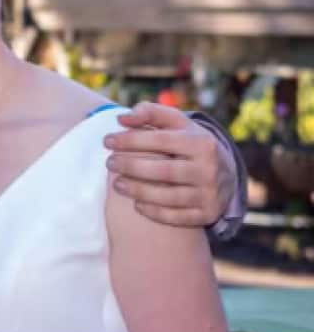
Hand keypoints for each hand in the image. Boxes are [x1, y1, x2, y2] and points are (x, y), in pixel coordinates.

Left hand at [104, 102, 234, 227]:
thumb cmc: (188, 142)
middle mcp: (209, 169)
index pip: (160, 140)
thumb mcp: (176, 123)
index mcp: (201, 143)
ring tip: (117, 184)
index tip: (107, 141)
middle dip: (131, 167)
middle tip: (109, 163)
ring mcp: (210, 193)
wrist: (225, 172)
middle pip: (164, 171)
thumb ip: (150, 113)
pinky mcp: (208, 214)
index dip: (130, 140)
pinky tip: (137, 205)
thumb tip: (122, 119)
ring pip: (169, 197)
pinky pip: (178, 217)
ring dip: (139, 191)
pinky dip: (155, 212)